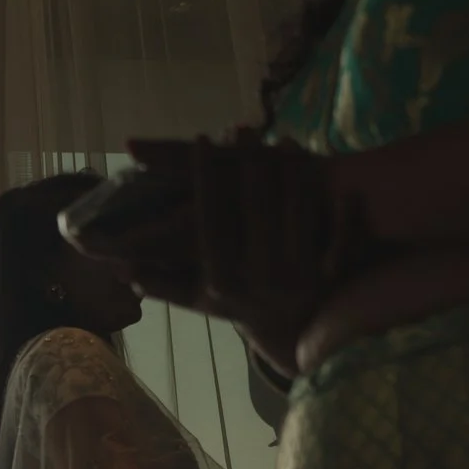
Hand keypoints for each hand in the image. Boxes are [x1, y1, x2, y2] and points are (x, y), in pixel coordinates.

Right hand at [100, 136, 356, 369]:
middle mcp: (258, 277)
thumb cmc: (240, 308)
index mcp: (221, 279)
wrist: (292, 338)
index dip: (206, 177)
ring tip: (285, 141)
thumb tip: (121, 268)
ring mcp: (297, 277)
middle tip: (242, 129)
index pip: (210, 218)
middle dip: (250, 164)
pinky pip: (342, 245)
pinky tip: (346, 189)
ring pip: (297, 216)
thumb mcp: (199, 301)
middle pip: (255, 209)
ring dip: (294, 176)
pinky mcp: (331, 280)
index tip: (201, 140)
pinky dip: (347, 219)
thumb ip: (163, 283)